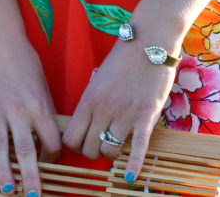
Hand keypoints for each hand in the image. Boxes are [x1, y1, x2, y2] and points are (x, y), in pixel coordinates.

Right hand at [0, 33, 61, 195]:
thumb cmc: (24, 61)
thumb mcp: (42, 84)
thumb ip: (44, 111)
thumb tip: (48, 139)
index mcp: (38, 104)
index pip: (50, 139)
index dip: (53, 154)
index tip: (51, 160)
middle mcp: (17, 110)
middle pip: (25, 151)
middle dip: (30, 177)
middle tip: (34, 196)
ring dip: (3, 172)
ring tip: (7, 190)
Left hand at [62, 41, 176, 178]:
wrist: (149, 41)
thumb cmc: (123, 59)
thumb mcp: (99, 79)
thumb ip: (92, 103)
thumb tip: (87, 124)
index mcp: (88, 99)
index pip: (71, 138)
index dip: (76, 146)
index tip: (83, 143)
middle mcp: (103, 110)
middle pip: (89, 149)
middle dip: (93, 152)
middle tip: (101, 146)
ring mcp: (124, 114)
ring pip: (109, 152)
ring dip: (112, 154)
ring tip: (117, 147)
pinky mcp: (146, 117)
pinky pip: (137, 148)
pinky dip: (132, 166)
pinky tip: (130, 179)